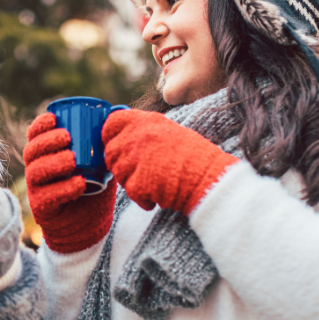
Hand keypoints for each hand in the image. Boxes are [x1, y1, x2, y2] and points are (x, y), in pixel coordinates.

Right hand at [22, 113, 115, 253]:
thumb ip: (104, 141)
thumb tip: (118, 111)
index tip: (54, 118)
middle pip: (31, 151)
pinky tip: (79, 183)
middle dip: (46, 141)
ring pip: (36, 172)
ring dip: (54, 163)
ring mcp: (37, 190)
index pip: (34, 136)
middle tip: (67, 137)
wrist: (90, 224)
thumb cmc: (93, 187)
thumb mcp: (99, 162)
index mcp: (45, 155)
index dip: (40, 125)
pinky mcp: (43, 209)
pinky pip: (48, 197)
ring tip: (73, 159)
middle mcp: (36, 170)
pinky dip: (64, 189)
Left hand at [102, 109, 238, 215]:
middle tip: (140, 172)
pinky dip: (142, 198)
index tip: (115, 144)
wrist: (209, 178)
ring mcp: (135, 159)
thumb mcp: (169, 131)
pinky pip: (130, 192)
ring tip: (154, 183)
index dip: (109, 135)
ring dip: (131, 182)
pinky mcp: (137, 181)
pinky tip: (158, 195)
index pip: (111, 122)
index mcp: (145, 121)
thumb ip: (144, 132)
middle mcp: (137, 136)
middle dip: (120, 164)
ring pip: (118, 173)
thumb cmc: (195, 156)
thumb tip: (123, 138)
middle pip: (110, 152)